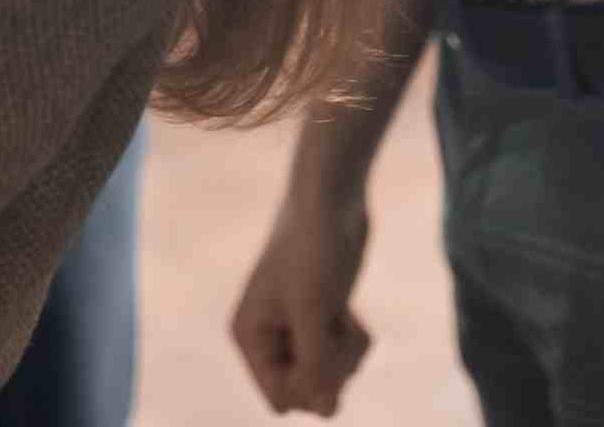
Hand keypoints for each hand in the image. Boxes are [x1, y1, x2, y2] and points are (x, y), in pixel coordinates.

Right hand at [230, 188, 372, 415]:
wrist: (333, 198)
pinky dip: (354, 342)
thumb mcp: (314, 311)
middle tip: (341, 335)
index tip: (328, 352)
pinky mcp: (321, 321)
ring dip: (347, 356)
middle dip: (331, 369)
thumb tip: (329, 413)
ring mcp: (296, 331)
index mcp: (249, 336)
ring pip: (328, 378)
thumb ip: (317, 366)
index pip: (281, 397)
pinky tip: (350, 314)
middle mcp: (268, 338)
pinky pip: (342, 359)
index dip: (311, 387)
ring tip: (346, 319)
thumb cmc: (314, 249)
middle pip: (306, 393)